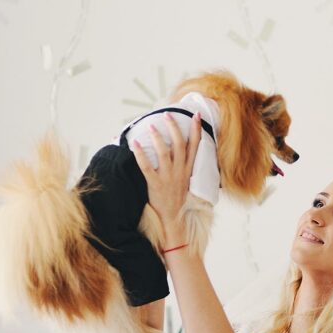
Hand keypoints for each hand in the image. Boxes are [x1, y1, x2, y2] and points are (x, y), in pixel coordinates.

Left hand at [129, 111, 201, 236]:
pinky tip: (135, 144)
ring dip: (158, 138)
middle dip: (174, 128)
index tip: (197, 115)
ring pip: (164, 153)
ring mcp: (168, 178)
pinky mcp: (155, 184)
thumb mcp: (186, 180)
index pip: (195, 146)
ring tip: (150, 126)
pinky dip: (140, 154)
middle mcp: (180, 171)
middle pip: (180, 145)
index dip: (197, 130)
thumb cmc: (177, 197)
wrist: (173, 217)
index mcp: (188, 169)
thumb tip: (180, 149)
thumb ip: (184, 165)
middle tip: (167, 115)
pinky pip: (147, 167)